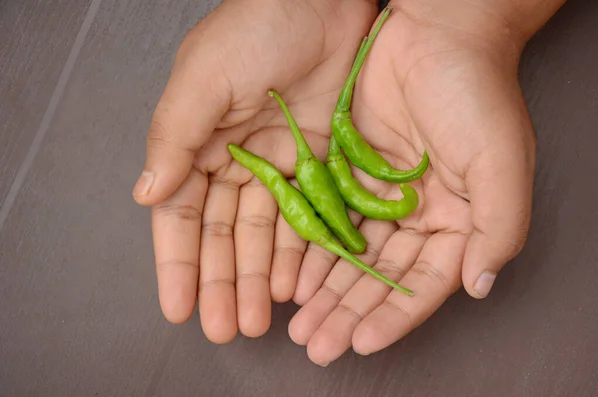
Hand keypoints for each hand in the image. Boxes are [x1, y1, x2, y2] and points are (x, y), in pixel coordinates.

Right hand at [132, 0, 379, 342]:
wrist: (324, 1)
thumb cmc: (257, 27)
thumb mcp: (203, 79)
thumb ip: (173, 137)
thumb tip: (145, 194)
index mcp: (196, 142)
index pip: (181, 215)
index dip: (179, 263)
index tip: (178, 308)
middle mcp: (233, 159)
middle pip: (223, 234)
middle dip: (222, 282)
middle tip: (224, 328)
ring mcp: (276, 163)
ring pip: (263, 234)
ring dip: (258, 277)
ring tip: (258, 320)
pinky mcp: (315, 162)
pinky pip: (305, 216)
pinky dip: (297, 250)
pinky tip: (293, 283)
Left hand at [286, 0, 556, 364]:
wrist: (436, 33)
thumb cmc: (476, 94)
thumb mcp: (500, 161)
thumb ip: (498, 227)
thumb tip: (478, 286)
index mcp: (460, 222)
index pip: (425, 283)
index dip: (395, 314)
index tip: (362, 342)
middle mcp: (420, 216)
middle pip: (381, 276)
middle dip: (350, 312)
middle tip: (317, 345)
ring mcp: (383, 196)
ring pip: (351, 254)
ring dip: (326, 290)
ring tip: (300, 325)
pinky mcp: (351, 173)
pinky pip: (328, 218)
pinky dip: (312, 249)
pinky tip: (294, 278)